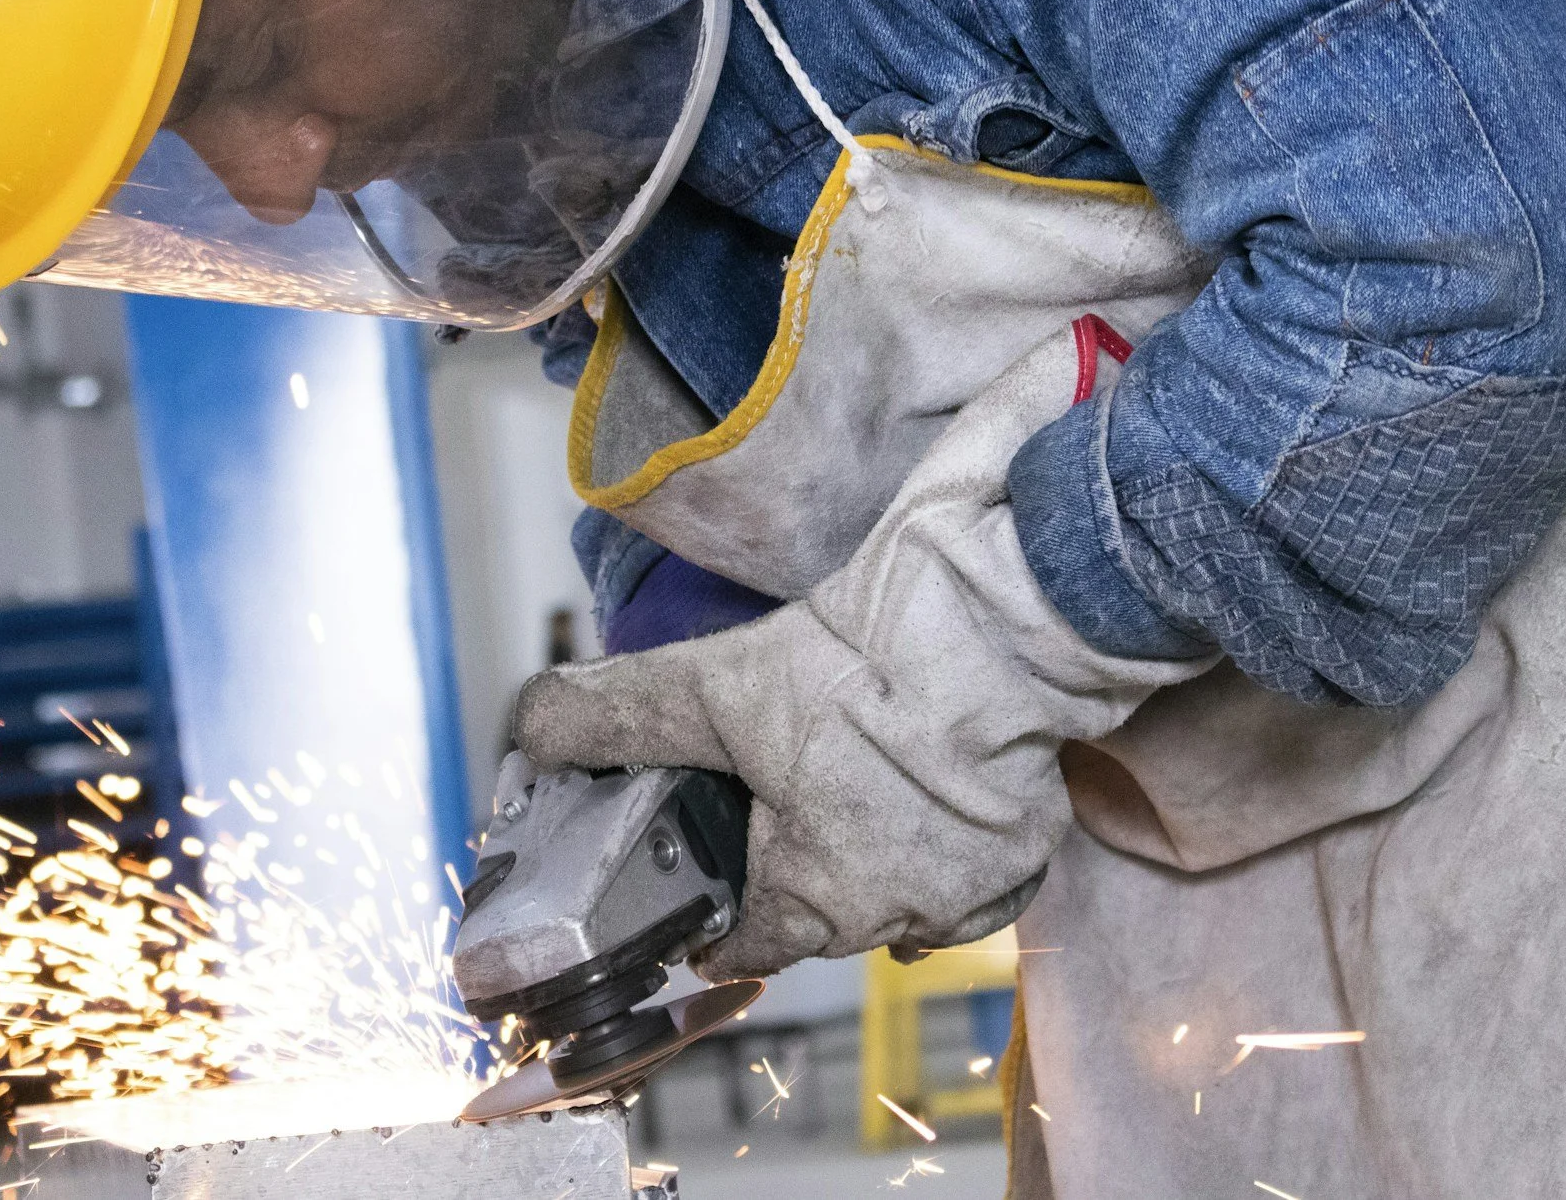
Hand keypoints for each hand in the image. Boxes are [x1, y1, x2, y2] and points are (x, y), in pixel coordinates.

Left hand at [515, 329, 1200, 978]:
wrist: (1001, 622)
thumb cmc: (866, 667)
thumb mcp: (711, 684)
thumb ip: (615, 716)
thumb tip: (530, 728)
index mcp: (816, 900)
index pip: (747, 943)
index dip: (716, 922)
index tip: (703, 905)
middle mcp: (902, 915)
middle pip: (828, 917)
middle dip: (798, 876)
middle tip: (776, 814)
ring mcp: (977, 885)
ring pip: (908, 898)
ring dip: (878, 860)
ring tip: (852, 801)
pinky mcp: (1035, 840)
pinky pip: (982, 872)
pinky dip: (953, 845)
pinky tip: (933, 801)